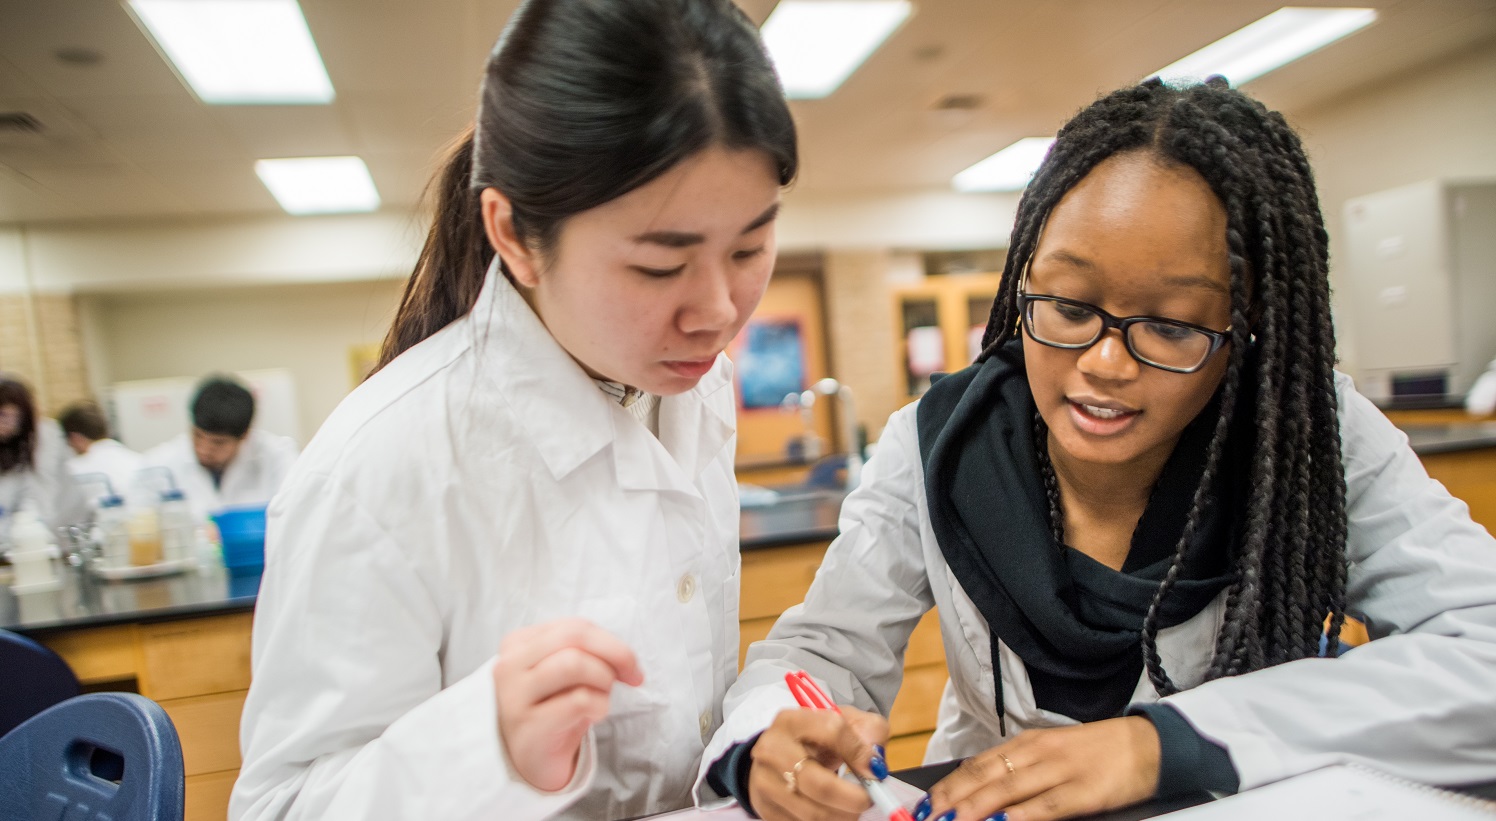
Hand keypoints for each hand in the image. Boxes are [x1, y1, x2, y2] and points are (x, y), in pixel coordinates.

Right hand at [492, 618, 643, 791]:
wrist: (532, 759)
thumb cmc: (554, 709)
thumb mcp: (566, 672)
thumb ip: (588, 653)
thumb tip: (626, 660)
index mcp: (518, 644)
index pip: (575, 627)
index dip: (612, 643)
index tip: (630, 665)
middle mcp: (509, 665)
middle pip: (574, 637)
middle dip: (615, 654)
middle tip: (632, 677)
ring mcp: (514, 695)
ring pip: (574, 664)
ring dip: (603, 680)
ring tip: (602, 698)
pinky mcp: (528, 725)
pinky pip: (578, 700)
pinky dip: (600, 705)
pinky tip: (594, 716)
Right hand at [748, 705, 890, 820]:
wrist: (781, 756)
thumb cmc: (819, 739)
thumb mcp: (846, 723)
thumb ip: (869, 732)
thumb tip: (874, 765)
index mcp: (792, 720)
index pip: (831, 731)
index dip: (858, 753)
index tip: (875, 771)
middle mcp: (771, 750)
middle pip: (819, 784)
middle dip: (852, 798)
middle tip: (868, 800)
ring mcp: (764, 782)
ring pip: (812, 813)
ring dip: (841, 815)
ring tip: (851, 807)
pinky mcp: (766, 810)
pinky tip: (833, 812)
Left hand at [918, 717, 1160, 820]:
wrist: (1148, 744)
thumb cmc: (1097, 754)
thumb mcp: (1052, 754)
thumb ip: (1019, 771)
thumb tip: (982, 797)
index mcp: (1026, 744)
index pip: (976, 764)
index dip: (947, 785)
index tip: (925, 805)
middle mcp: (1037, 753)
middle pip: (984, 777)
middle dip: (951, 800)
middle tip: (927, 817)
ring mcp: (1060, 770)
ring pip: (1007, 790)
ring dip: (974, 808)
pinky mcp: (1084, 790)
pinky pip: (1046, 806)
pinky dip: (1020, 817)